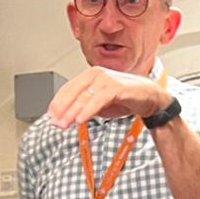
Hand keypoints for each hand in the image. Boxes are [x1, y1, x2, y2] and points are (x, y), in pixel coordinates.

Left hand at [45, 67, 168, 128]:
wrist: (149, 97)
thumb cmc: (124, 98)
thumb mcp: (99, 104)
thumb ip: (84, 107)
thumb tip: (66, 117)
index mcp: (89, 76)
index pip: (67, 89)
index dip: (57, 103)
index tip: (50, 116)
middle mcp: (96, 74)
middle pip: (72, 92)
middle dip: (62, 109)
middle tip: (55, 123)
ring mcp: (106, 79)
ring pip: (83, 96)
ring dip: (72, 112)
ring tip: (64, 124)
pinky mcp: (116, 87)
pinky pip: (98, 100)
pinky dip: (87, 110)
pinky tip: (80, 120)